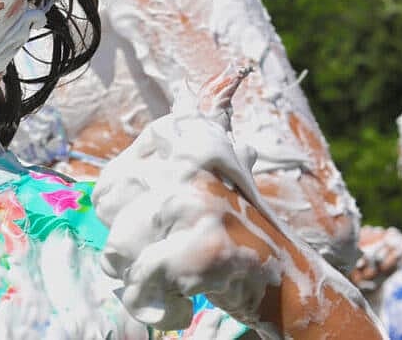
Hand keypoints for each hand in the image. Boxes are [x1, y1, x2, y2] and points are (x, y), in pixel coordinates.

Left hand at [93, 68, 384, 337]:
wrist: (291, 286)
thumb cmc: (238, 229)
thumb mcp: (214, 174)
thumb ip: (184, 144)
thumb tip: (180, 99)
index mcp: (184, 137)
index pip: (111, 183)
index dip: (124, 216)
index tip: (155, 227)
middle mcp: (188, 159)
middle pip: (110, 214)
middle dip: (131, 245)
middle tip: (172, 252)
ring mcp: (195, 200)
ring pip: (118, 246)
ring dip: (140, 274)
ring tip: (178, 274)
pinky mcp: (202, 246)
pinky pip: (140, 280)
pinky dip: (151, 303)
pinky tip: (181, 302)